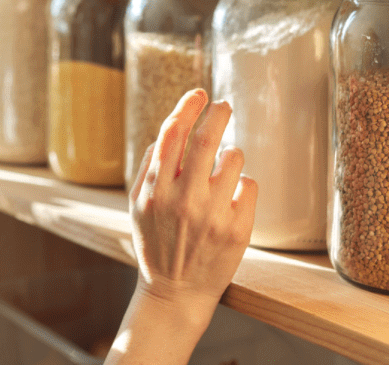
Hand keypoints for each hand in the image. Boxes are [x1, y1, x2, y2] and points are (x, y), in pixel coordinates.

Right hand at [128, 88, 255, 330]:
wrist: (175, 293)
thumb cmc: (156, 244)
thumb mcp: (138, 206)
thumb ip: (149, 168)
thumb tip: (167, 131)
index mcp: (156, 190)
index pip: (173, 133)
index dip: (188, 107)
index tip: (199, 94)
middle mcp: (184, 200)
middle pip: (206, 139)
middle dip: (218, 114)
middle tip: (224, 105)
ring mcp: (212, 215)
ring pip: (233, 159)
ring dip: (231, 155)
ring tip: (223, 168)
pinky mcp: (237, 230)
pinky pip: (249, 186)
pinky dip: (242, 185)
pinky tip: (231, 200)